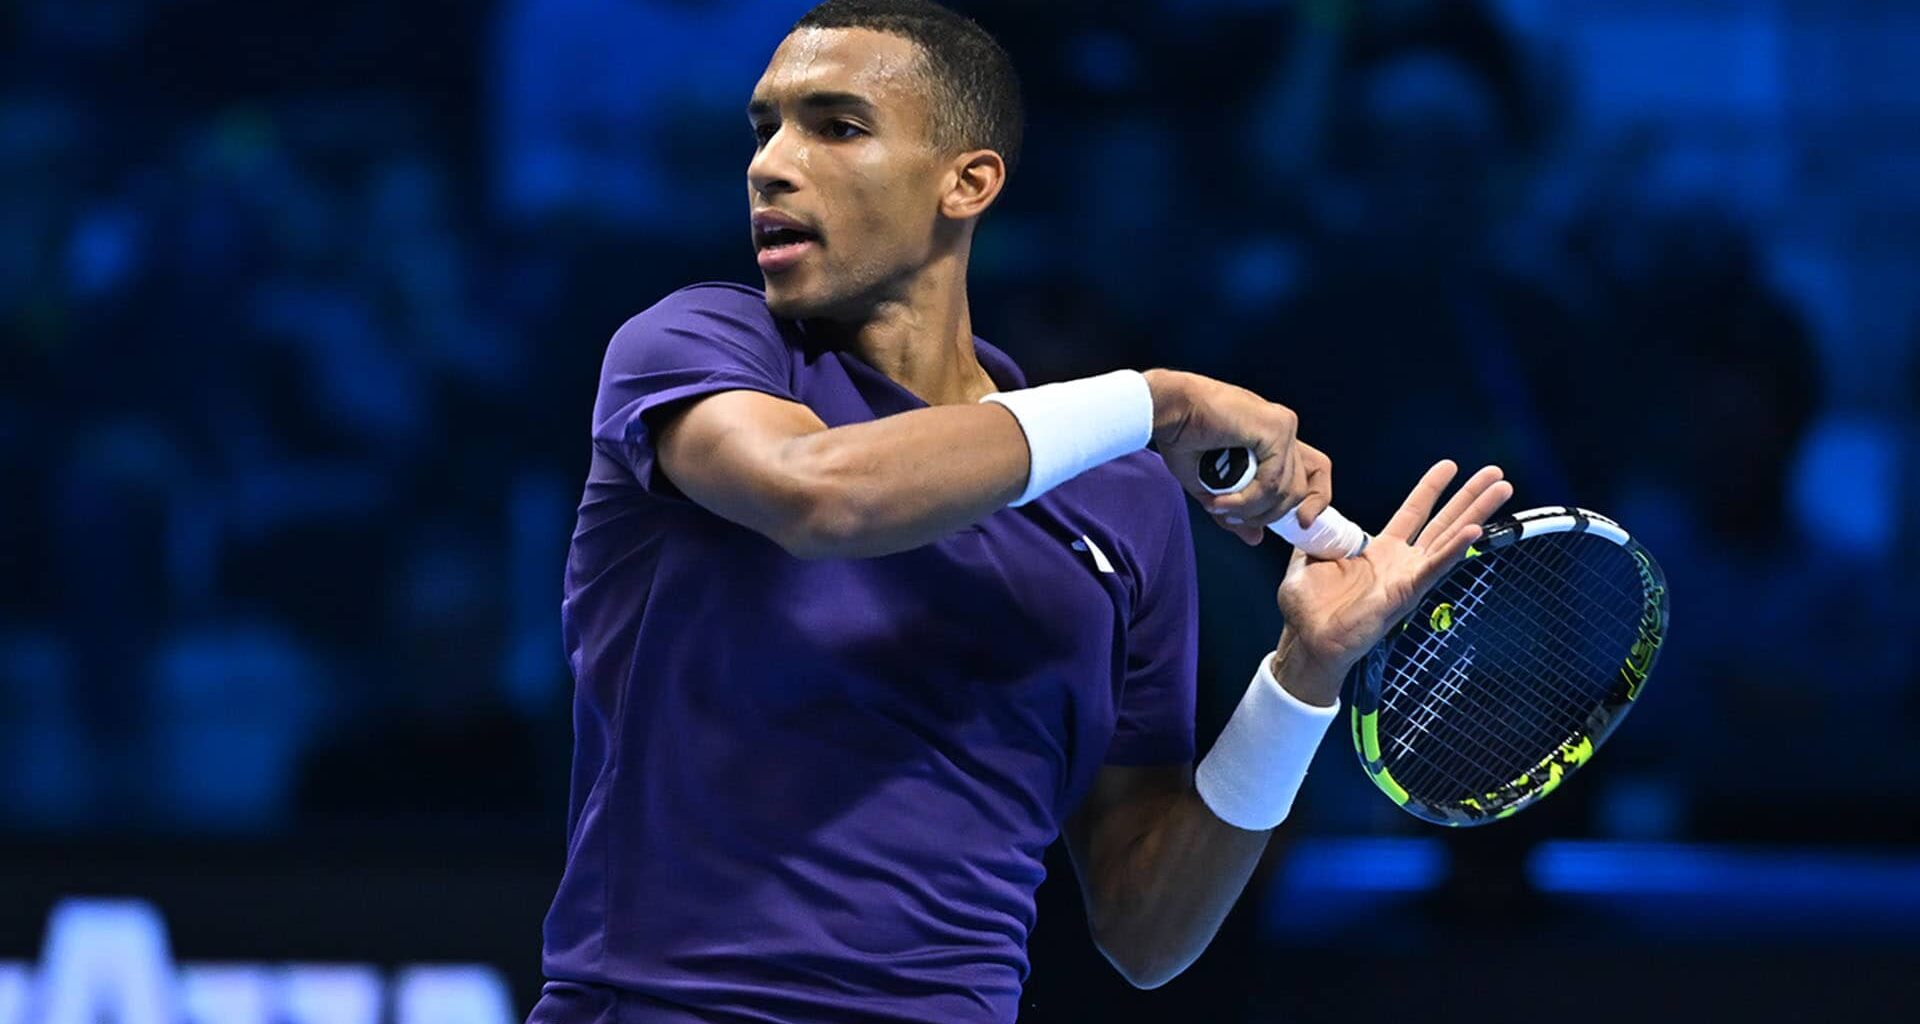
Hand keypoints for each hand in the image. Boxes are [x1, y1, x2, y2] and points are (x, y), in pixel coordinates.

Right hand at [1145, 369, 1330, 545]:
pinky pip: (1272, 482)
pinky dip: (1246, 499)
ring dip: (1250, 509)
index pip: (1315, 471)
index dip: (1316, 501)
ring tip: (1220, 507)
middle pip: (1304, 487)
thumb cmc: (1182, 436)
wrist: (1168, 408)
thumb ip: (1238, 509)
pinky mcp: (1276, 429)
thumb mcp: (1212, 485)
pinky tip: (1222, 500)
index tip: (1301, 523)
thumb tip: (1256, 537)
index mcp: (1273, 437)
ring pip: (1286, 490)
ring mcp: (1283, 427)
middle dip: (1271, 514)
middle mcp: (1283, 429)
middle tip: (1236, 518)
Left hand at [1271, 461, 1513, 704]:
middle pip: (1443, 521)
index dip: (1431, 489)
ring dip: (1475, 514)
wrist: (1307, 639)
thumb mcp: (1308, 558)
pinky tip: (1474, 532)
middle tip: (1495, 474)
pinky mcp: (1405, 593)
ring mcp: (1407, 577)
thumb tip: (1311, 512)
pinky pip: (1433, 568)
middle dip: (1470, 497)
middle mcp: (1400, 562)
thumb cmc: (1308, 608)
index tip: (1449, 466)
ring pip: (1448, 539)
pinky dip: (1453, 550)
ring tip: (1501, 490)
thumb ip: (1317, 534)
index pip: (1413, 512)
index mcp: (1379, 551)